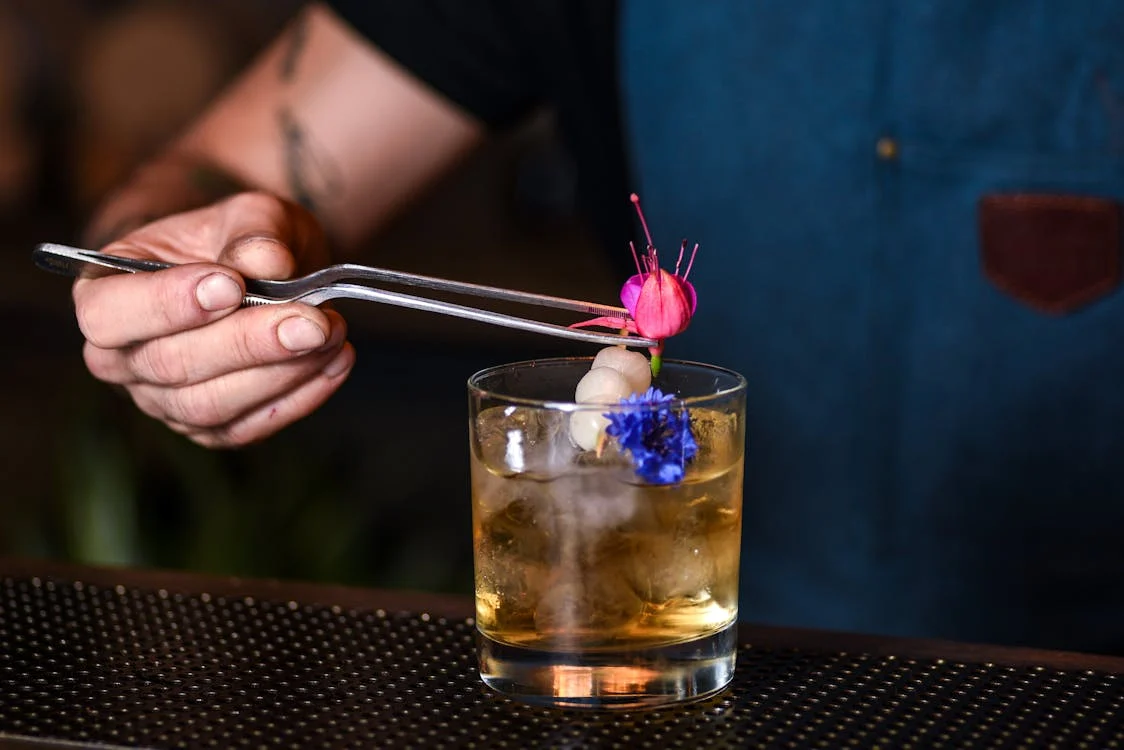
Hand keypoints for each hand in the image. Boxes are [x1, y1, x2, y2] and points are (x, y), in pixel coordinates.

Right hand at [76, 192, 354, 447]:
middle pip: (170, 366)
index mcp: (104, 291)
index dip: (167, 305)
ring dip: (279, 373)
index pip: (109, 315)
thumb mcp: (248, 214)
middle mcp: (121, 358)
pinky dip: (300, 397)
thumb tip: (267, 264)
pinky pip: (248, 427)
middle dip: (248, 343)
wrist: (263, 273)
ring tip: (331, 333)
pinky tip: (335, 361)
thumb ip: (253, 232)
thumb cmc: (238, 239)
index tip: (231, 285)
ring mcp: (163, 401)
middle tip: (311, 320)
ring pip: (210, 406)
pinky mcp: (211, 427)